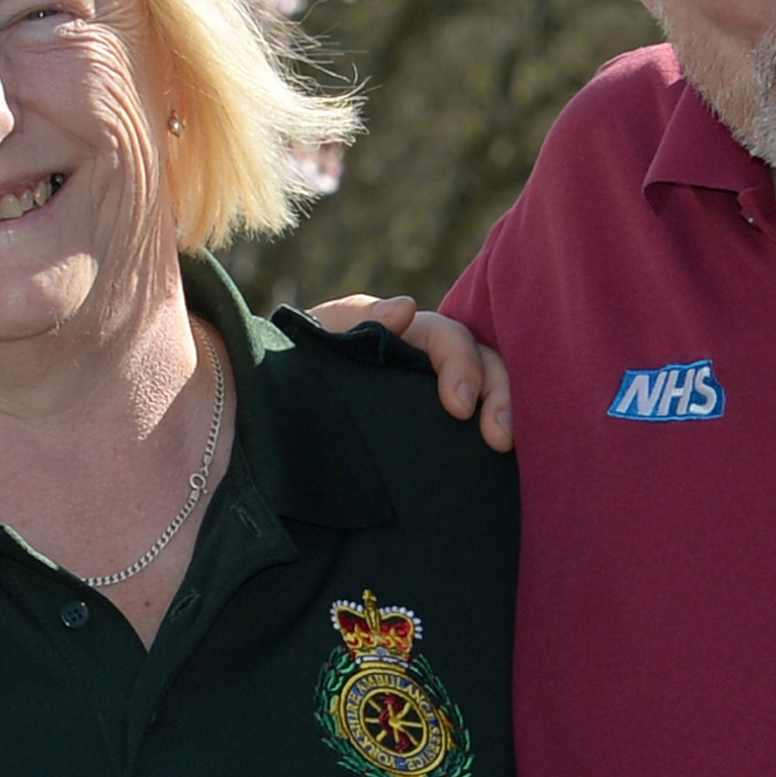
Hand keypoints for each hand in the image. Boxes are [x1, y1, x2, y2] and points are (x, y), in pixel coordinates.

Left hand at [301, 294, 513, 452]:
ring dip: (506, 416)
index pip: (445, 338)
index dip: (460, 363)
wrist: (269, 433)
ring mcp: (432, 405)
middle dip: (498, 393)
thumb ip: (348, 321)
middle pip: (481, 365)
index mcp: (397, 338)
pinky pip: (475, 438)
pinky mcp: (437, 443)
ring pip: (490, 397)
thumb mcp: (307, 344)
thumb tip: (405, 309)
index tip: (459, 406)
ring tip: (504, 447)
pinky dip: (497, 445)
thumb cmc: (283, 380)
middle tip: (499, 438)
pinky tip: (504, 467)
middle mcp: (424, 367)